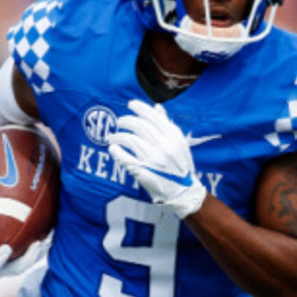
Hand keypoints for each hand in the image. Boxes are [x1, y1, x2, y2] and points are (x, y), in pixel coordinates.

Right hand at [0, 203, 51, 277]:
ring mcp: (5, 267)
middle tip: (37, 244)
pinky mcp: (12, 261)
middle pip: (14, 268)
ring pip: (25, 263)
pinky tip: (50, 230)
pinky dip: (38, 245)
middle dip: (28, 258)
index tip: (5, 248)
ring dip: (38, 252)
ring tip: (50, 237)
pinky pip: (27, 254)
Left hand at [108, 100, 206, 217]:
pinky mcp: (143, 171)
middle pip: (139, 126)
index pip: (153, 117)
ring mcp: (153, 159)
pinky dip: (116, 151)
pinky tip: (113, 148)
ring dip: (118, 136)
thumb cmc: (180, 165)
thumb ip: (167, 124)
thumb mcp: (179, 143)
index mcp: (174, 137)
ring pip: (130, 139)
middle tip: (120, 121)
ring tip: (113, 136)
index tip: (130, 104)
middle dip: (127, 121)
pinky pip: (124, 157)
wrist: (183, 191)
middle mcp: (164, 146)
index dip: (140, 108)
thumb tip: (156, 107)